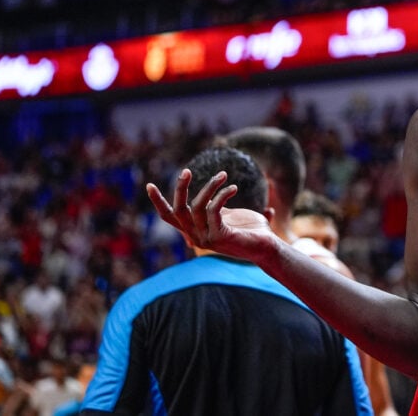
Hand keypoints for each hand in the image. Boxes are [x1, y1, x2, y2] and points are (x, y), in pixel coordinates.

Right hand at [147, 169, 277, 260]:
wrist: (268, 247)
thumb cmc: (252, 230)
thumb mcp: (232, 215)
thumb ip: (221, 206)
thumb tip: (222, 190)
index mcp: (196, 230)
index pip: (170, 217)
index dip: (158, 202)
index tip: (149, 185)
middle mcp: (196, 236)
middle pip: (177, 210)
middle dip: (180, 188)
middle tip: (187, 171)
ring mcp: (206, 238)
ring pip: (197, 206)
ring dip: (210, 186)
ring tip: (223, 174)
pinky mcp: (219, 236)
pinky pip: (213, 209)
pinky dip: (222, 195)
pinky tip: (233, 188)